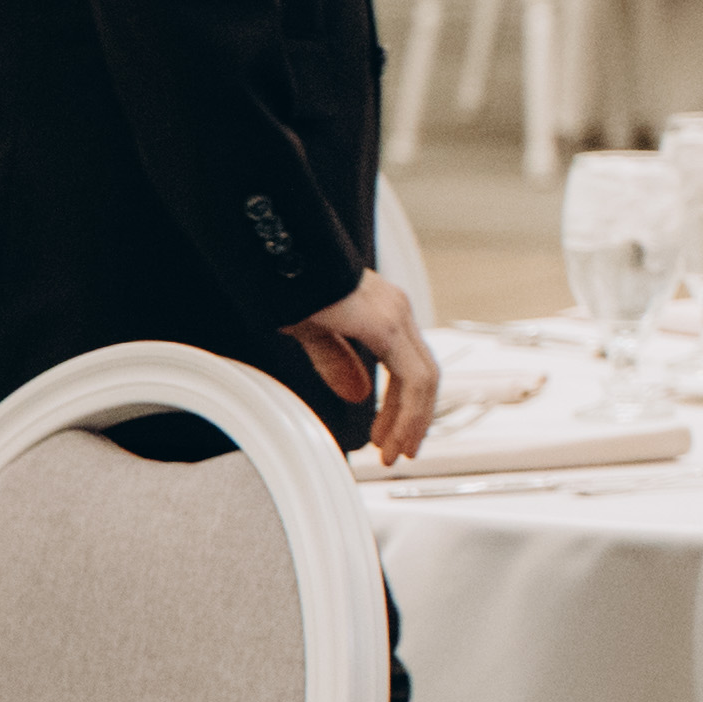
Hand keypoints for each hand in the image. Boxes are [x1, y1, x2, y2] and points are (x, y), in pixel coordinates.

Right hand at [290, 273, 440, 466]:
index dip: (407, 405)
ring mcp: (395, 313)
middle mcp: (397, 310)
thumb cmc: (290, 281)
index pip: (411, 367)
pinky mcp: (384, 322)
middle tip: (400, 451)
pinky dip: (409, 410)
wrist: (277, 251)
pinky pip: (413, 376)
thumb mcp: (313, 330)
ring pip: (425, 380)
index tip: (394, 434)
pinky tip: (394, 432)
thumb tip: (358, 394)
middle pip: (424, 377)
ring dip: (413, 421)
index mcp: (384, 310)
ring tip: (396, 451)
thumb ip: (337, 360)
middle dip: (414, 419)